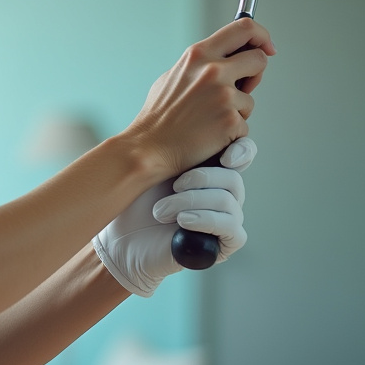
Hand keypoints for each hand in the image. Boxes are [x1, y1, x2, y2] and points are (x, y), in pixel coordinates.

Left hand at [93, 137, 253, 296]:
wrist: (122, 240)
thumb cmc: (135, 203)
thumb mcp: (154, 169)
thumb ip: (178, 148)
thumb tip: (199, 121)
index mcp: (212, 169)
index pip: (242, 153)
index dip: (241, 151)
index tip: (225, 156)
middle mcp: (224, 192)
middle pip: (233, 177)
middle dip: (201, 178)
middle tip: (173, 186)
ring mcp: (226, 218)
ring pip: (228, 201)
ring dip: (191, 202)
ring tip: (161, 210)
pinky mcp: (224, 243)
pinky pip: (232, 228)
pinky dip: (206, 221)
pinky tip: (183, 221)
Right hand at [125, 19, 275, 178]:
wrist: (149, 148)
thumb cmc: (158, 117)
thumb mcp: (174, 76)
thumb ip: (201, 64)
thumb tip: (227, 59)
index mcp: (199, 54)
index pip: (244, 29)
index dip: (261, 36)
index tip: (266, 47)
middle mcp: (213, 70)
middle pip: (259, 59)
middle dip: (255, 75)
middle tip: (241, 88)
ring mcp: (223, 95)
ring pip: (250, 99)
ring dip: (237, 111)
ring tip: (208, 119)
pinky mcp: (231, 120)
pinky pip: (243, 125)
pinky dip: (230, 133)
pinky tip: (209, 134)